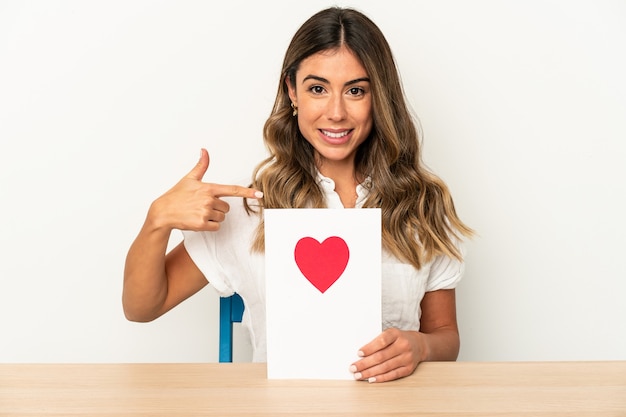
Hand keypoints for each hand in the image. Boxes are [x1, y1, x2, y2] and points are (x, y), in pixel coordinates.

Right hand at [148, 148, 262, 231]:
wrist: (163, 212)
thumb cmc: (177, 195)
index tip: (260, 194)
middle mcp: (208, 200)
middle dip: (217, 208)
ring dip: (213, 217)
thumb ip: (201, 166)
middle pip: (226, 208)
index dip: (248, 192)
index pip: (232, 190)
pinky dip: (210, 226)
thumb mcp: (189, 179)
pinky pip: (216, 227)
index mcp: (208, 188)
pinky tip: (198, 221)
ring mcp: (205, 212)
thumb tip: (204, 150)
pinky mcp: (201, 224)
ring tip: (199, 213)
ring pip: (221, 218)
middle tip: (203, 206)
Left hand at [349, 328, 424, 382]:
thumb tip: (361, 354)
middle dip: (365, 363)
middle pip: (381, 356)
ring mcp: (407, 358)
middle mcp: (403, 345)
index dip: (370, 348)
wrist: (419, 345)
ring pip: (385, 367)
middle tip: (353, 368)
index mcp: (396, 334)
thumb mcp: (390, 334)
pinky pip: (393, 375)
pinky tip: (371, 379)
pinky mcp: (409, 369)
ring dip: (370, 372)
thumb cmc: (399, 339)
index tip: (358, 353)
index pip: (382, 341)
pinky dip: (381, 378)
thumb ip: (378, 341)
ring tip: (359, 375)